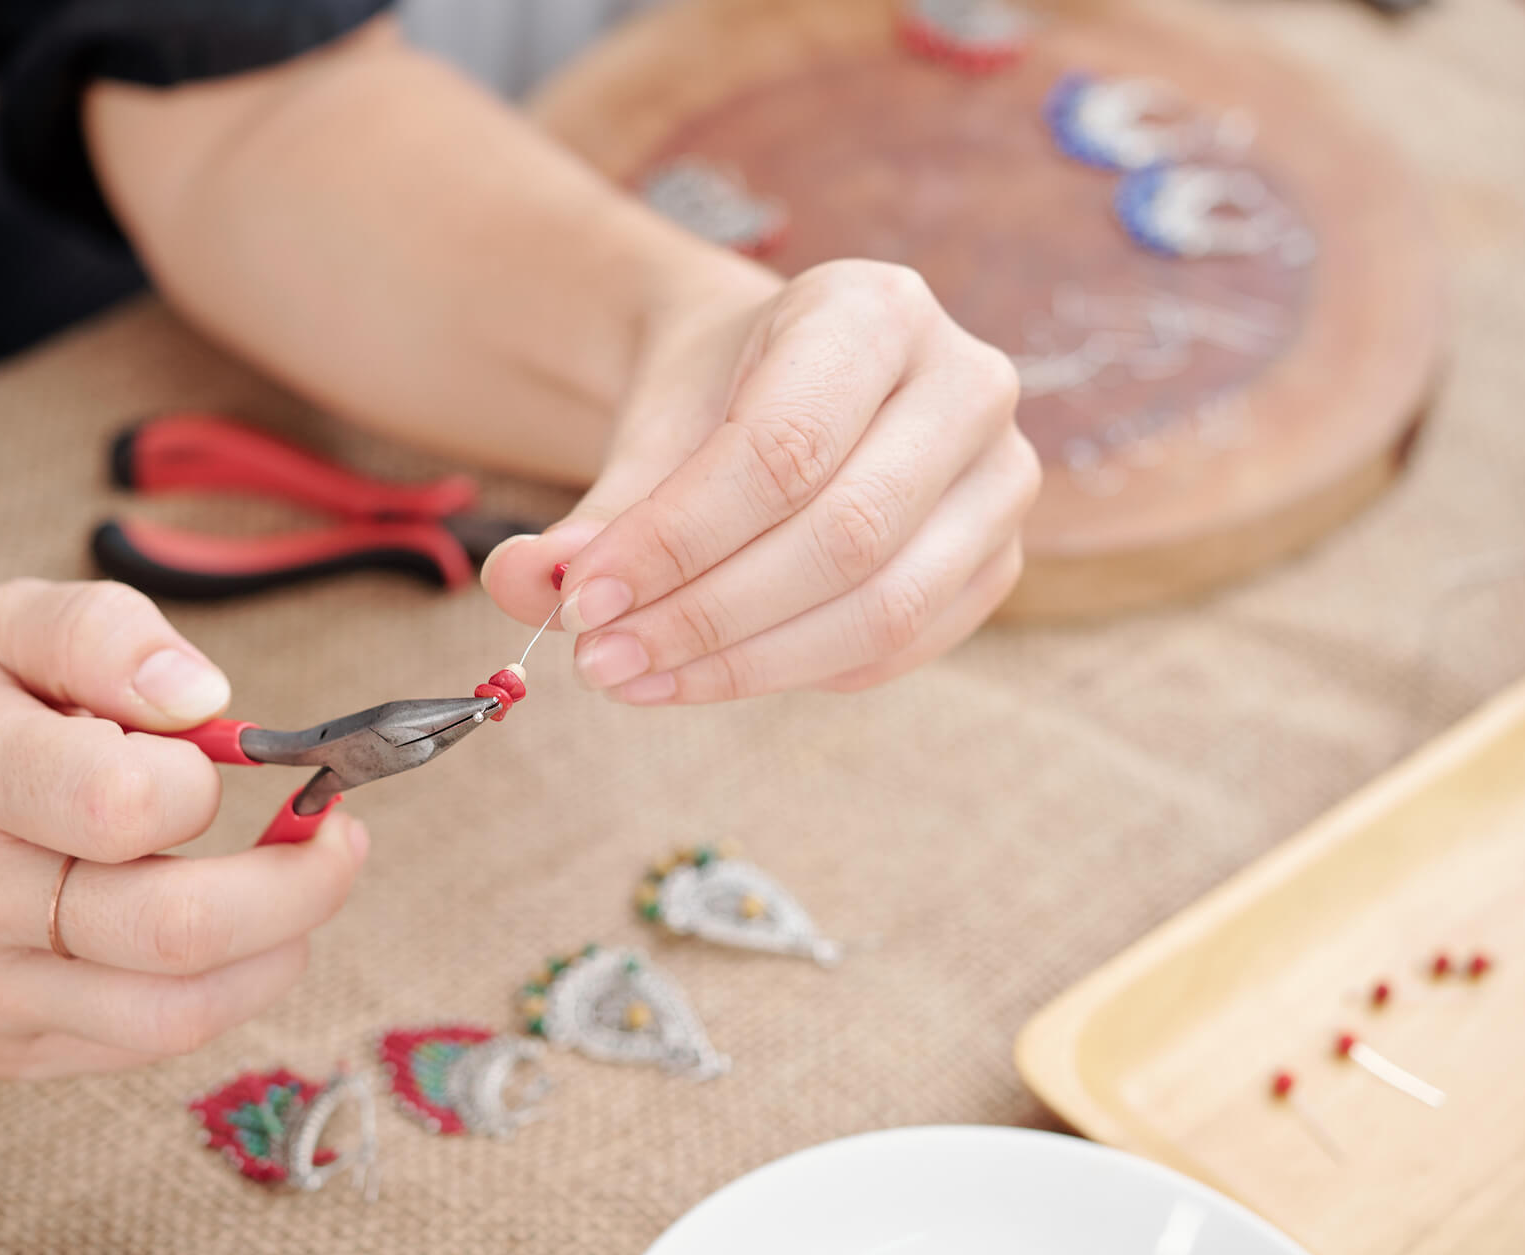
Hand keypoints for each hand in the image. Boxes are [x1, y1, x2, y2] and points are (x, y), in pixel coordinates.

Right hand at [0, 580, 367, 1077]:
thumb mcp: (6, 623)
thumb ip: (110, 635)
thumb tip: (206, 697)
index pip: (124, 806)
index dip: (205, 782)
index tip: (223, 752)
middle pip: (177, 930)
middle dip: (300, 884)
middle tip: (338, 837)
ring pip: (178, 1011)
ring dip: (280, 947)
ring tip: (299, 885)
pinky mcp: (1, 1048)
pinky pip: (151, 1040)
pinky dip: (225, 987)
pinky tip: (230, 929)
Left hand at [484, 259, 1037, 702]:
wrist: (787, 383)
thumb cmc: (719, 394)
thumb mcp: (650, 423)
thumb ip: (596, 506)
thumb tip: (523, 583)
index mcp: (877, 308)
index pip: (782, 449)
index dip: (678, 541)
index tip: (583, 598)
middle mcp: (967, 381)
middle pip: (843, 536)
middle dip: (707, 615)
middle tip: (600, 658)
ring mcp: (1002, 475)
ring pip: (882, 607)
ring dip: (745, 664)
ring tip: (637, 676)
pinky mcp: (998, 558)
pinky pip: (902, 646)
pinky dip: (796, 674)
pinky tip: (708, 672)